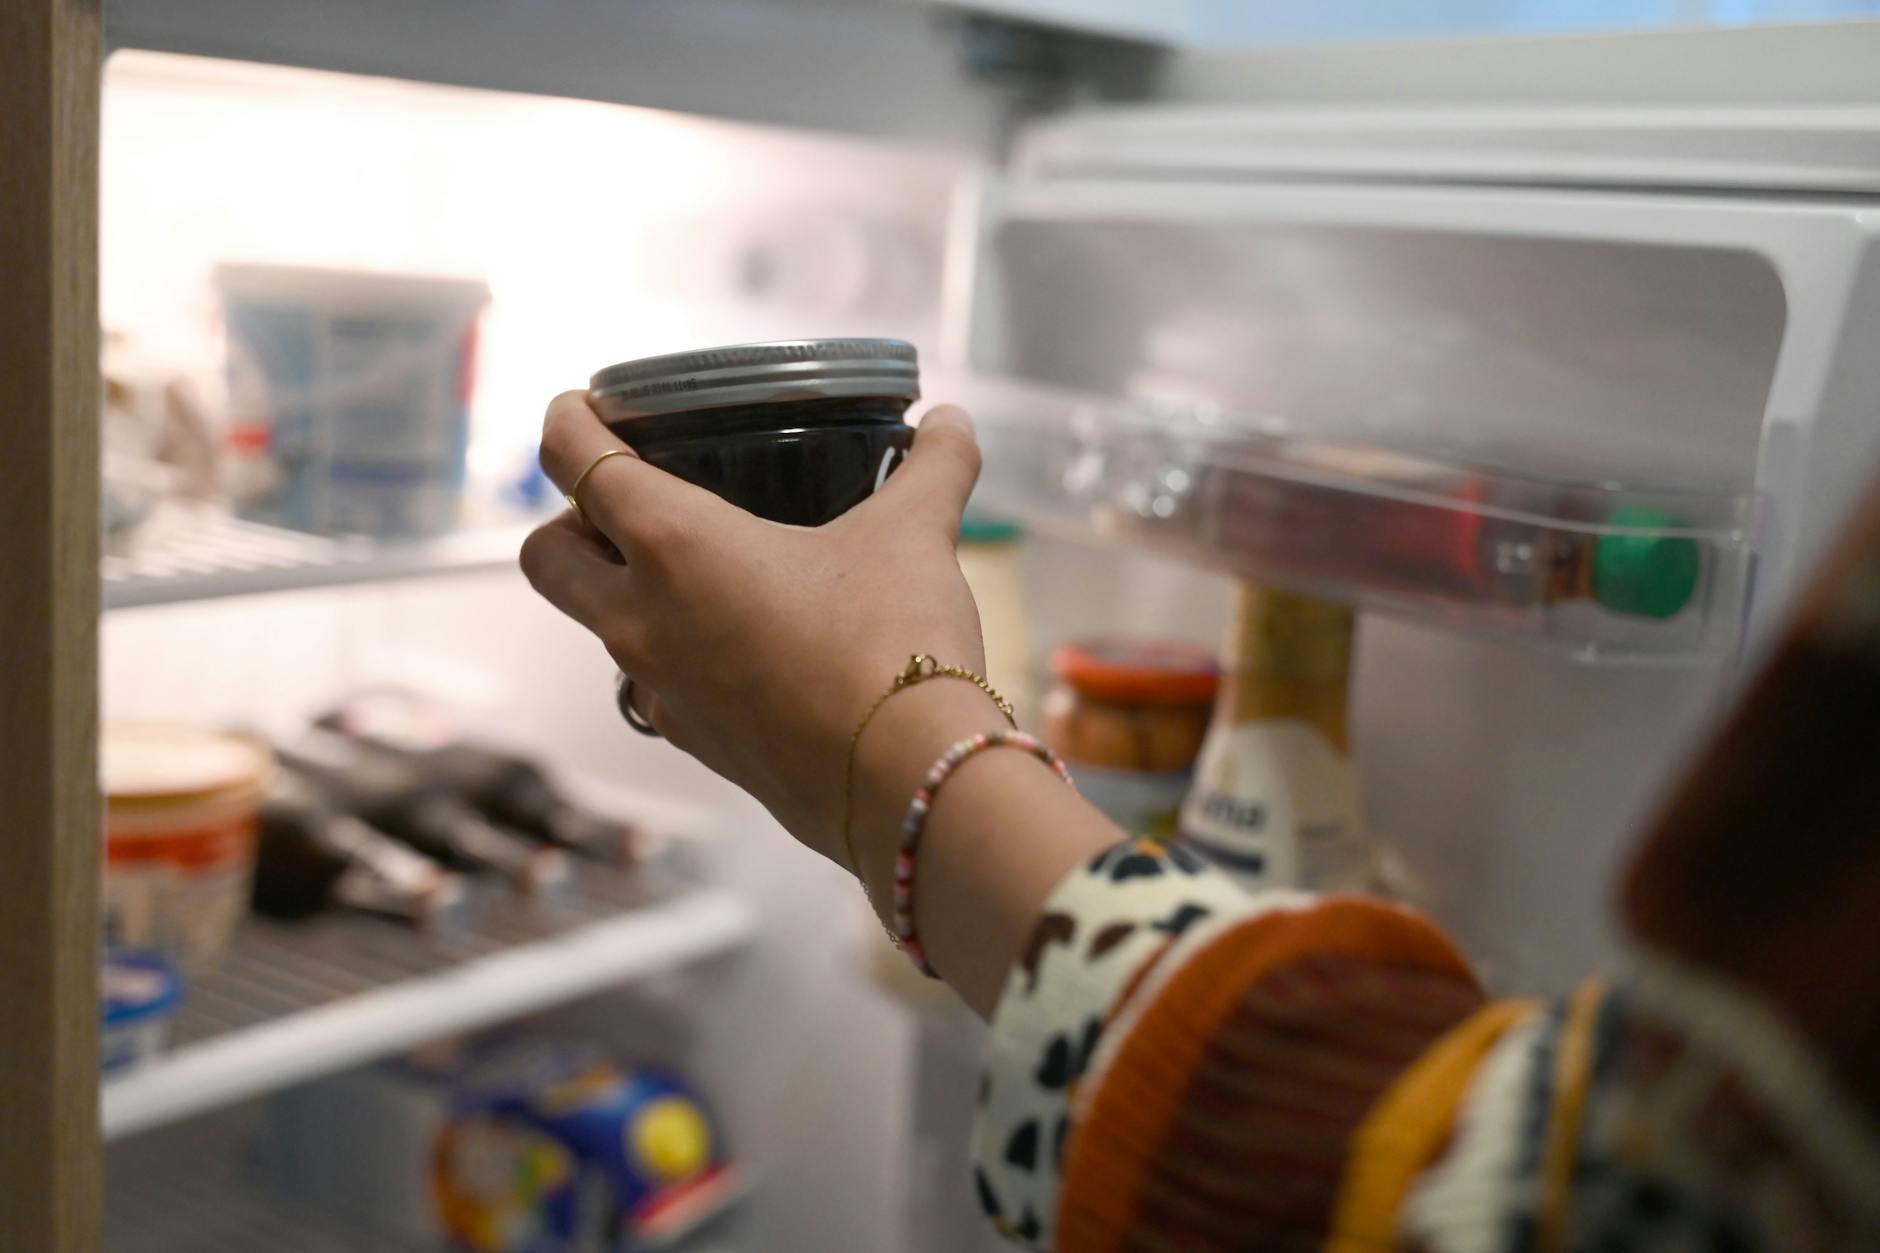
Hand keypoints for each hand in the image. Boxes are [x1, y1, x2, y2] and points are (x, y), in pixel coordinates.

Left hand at [522, 391, 988, 870]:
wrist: (908, 782)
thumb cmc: (894, 644)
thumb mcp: (916, 535)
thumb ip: (933, 466)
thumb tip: (952, 422)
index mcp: (674, 544)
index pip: (575, 460)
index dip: (567, 420)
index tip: (579, 406)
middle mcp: (643, 619)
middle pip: (546, 559)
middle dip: (567, 523)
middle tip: (625, 503)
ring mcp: (662, 692)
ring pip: (599, 629)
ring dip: (622, 595)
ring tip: (696, 574)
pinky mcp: (697, 744)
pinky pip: (654, 689)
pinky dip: (675, 657)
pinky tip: (740, 646)